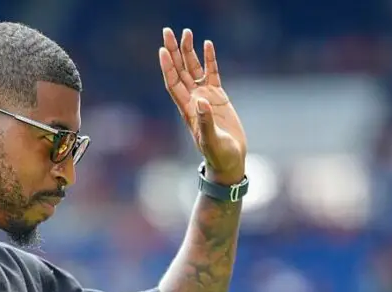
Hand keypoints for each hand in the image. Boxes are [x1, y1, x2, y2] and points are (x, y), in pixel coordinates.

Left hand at [159, 28, 246, 184]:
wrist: (229, 160)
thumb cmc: (217, 155)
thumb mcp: (211, 140)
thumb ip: (206, 122)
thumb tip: (202, 102)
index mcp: (187, 109)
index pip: (173, 83)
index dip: (167, 67)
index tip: (162, 49)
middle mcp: (192, 100)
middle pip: (180, 70)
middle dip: (173, 51)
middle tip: (167, 31)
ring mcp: (205, 97)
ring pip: (193, 69)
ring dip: (189, 51)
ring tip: (187, 32)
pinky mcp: (218, 96)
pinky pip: (212, 73)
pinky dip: (209, 59)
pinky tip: (207, 44)